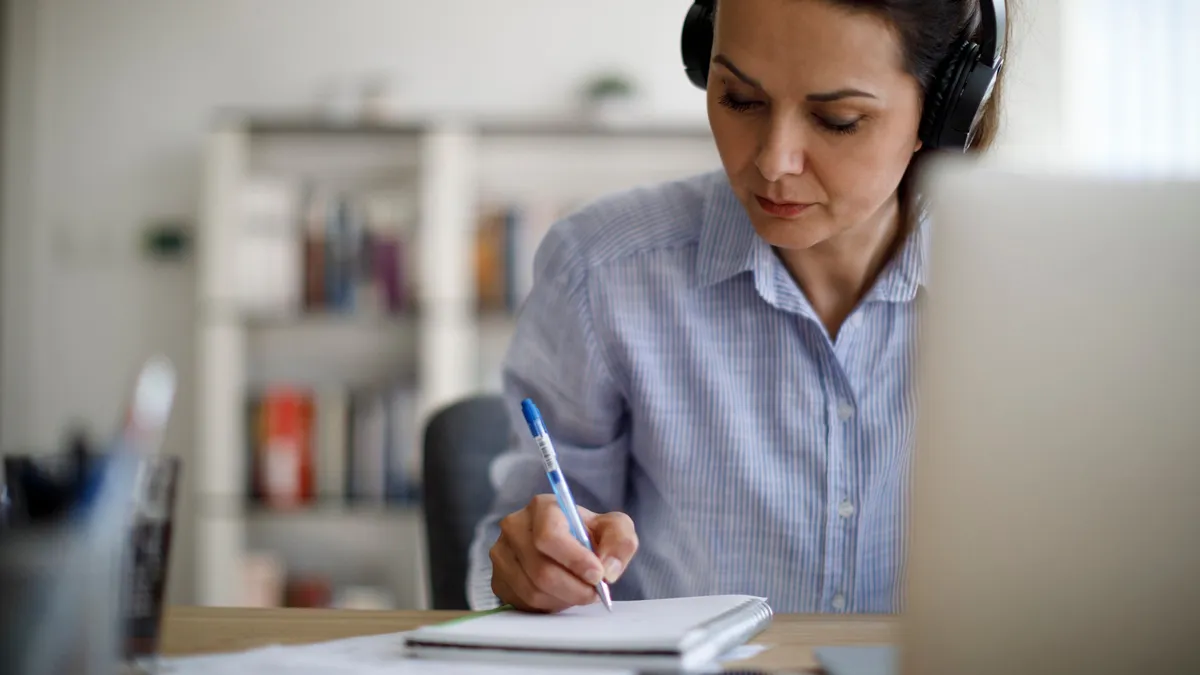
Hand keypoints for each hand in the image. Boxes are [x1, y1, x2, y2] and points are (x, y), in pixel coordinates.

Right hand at [489, 493, 638, 612]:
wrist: (566, 545)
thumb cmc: (587, 534)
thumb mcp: (614, 528)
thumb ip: (621, 541)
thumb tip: (608, 569)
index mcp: (542, 507)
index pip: (549, 536)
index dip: (574, 560)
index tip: (597, 575)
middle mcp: (514, 526)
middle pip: (541, 569)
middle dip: (574, 588)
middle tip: (594, 593)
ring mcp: (501, 553)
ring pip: (532, 590)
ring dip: (563, 598)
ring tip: (579, 591)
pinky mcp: (497, 578)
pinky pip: (522, 602)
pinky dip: (547, 605)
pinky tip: (560, 594)